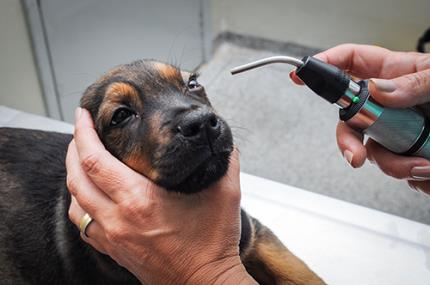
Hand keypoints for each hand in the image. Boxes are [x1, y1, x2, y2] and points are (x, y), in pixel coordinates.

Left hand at [66, 108, 255, 284]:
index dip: (83, 133)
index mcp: (140, 200)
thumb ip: (226, 162)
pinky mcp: (114, 250)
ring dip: (73, 176)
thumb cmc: (212, 244)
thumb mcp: (226, 195)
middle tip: (80, 130)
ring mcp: (113, 238)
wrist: (204, 283)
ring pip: (75, 203)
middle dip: (73, 148)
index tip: (83, 115)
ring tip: (81, 158)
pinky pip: (84, 225)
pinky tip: (90, 195)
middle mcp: (118, 219)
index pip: (94, 160)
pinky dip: (81, 204)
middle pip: (76, 178)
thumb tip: (226, 143)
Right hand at [290, 44, 429, 193]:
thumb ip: (412, 82)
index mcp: (393, 74)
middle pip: (349, 119)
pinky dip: (414, 175)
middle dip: (349, 142)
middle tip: (358, 155)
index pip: (349, 62)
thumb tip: (378, 91)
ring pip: (372, 151)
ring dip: (395, 165)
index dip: (323, 66)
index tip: (301, 76)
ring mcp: (397, 128)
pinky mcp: (409, 150)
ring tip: (426, 164)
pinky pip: (396, 167)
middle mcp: (389, 102)